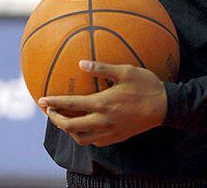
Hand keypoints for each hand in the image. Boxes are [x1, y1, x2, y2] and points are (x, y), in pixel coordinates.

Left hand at [38, 60, 167, 146]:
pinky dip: (84, 136)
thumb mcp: (124, 70)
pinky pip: (94, 142)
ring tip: (63, 120)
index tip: (41, 100)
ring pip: (81, 138)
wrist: (164, 106)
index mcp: (102, 103)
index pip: (71, 105)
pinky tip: (84, 127)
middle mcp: (103, 121)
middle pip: (71, 126)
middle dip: (56, 119)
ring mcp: (110, 132)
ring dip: (68, 130)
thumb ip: (101, 68)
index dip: (54, 103)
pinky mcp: (117, 138)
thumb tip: (81, 63)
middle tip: (48, 112)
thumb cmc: (145, 84)